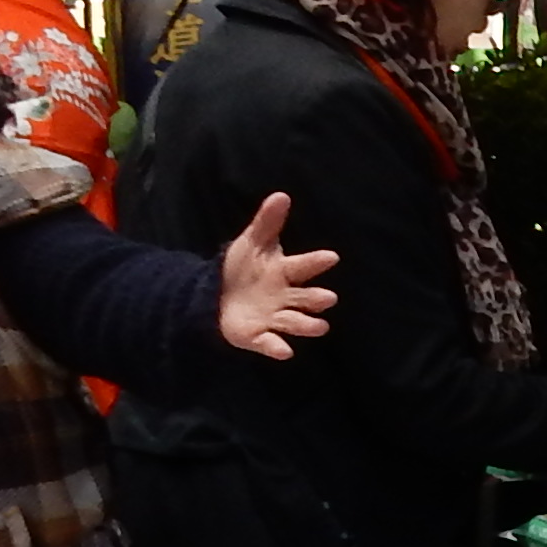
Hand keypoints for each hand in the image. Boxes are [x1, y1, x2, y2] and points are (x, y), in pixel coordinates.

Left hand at [216, 193, 340, 358]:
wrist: (215, 296)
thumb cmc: (241, 268)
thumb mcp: (252, 243)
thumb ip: (267, 222)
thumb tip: (281, 194)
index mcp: (285, 273)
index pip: (304, 266)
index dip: (316, 262)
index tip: (330, 257)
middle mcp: (286, 297)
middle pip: (305, 299)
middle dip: (317, 300)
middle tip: (328, 299)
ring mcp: (274, 318)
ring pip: (295, 322)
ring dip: (306, 325)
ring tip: (320, 327)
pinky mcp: (259, 337)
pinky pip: (270, 343)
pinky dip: (277, 347)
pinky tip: (284, 351)